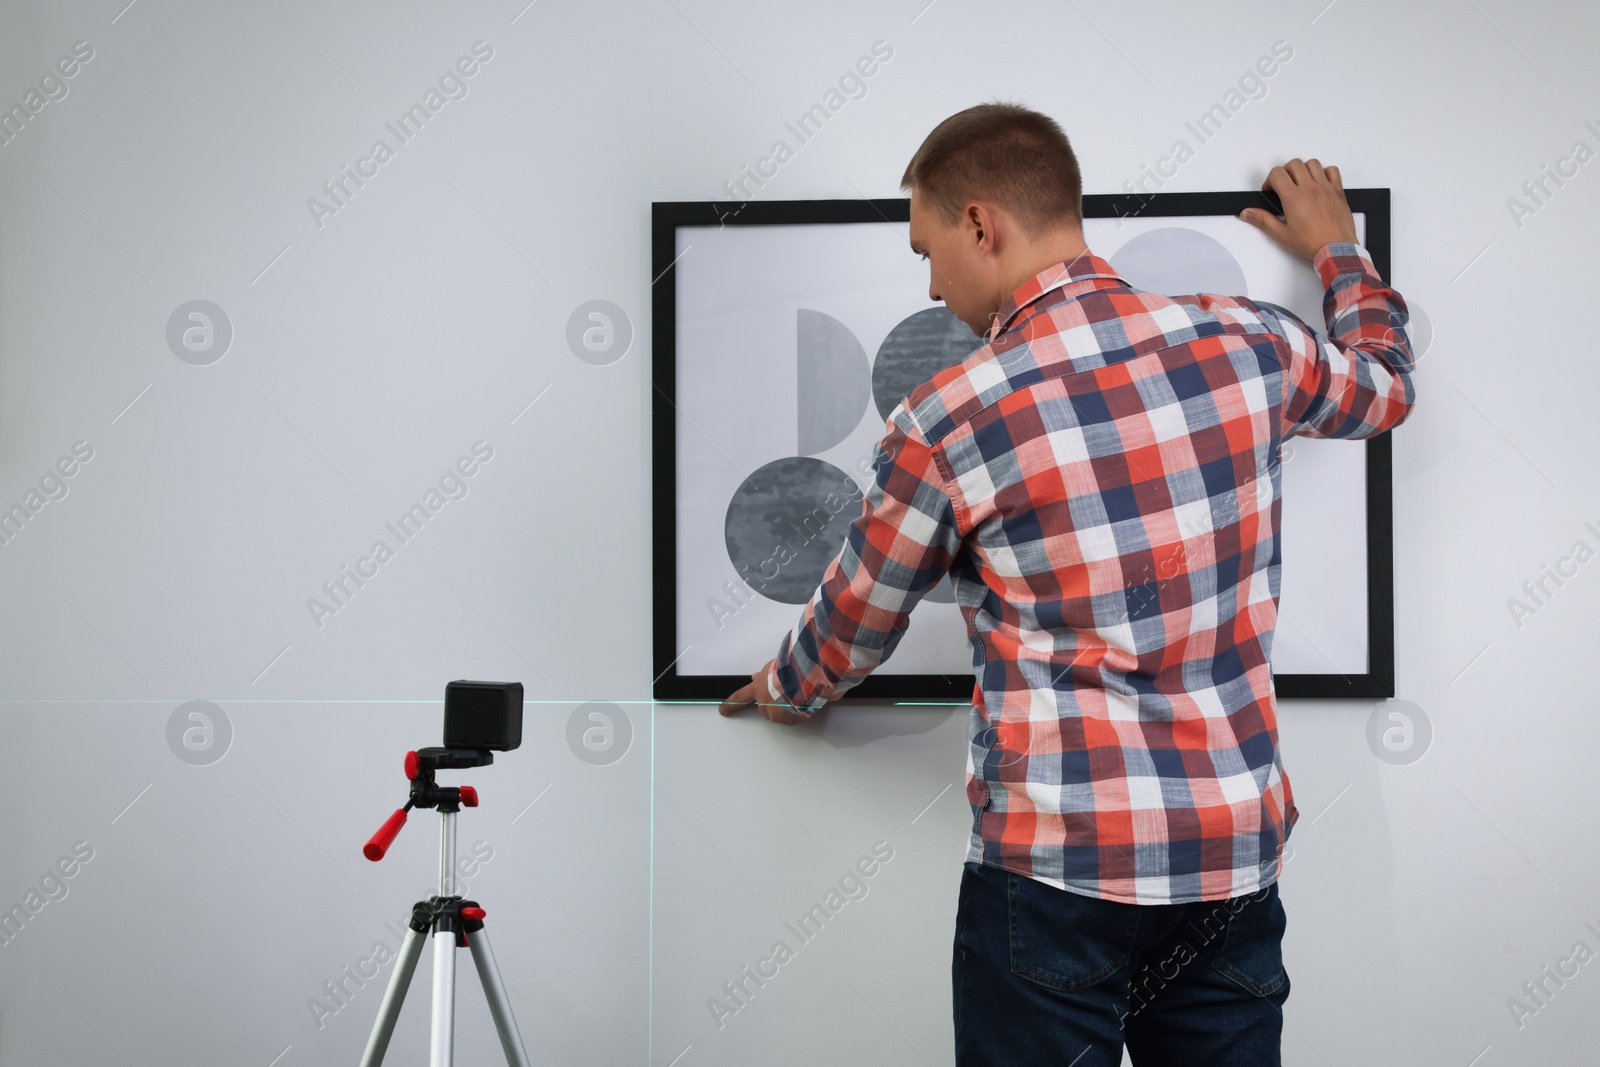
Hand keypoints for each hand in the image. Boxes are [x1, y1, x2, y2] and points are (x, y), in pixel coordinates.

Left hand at [719, 658, 807, 724]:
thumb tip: (757, 677)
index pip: (739, 697)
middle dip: (773, 703)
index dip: (731, 704)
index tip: (723, 710)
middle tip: (786, 692)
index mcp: (757, 689)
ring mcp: (775, 714)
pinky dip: (798, 712)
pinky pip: (793, 717)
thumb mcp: (772, 666)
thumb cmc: (788, 669)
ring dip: (788, 707)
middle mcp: (764, 704)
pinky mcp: (789, 720)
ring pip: (779, 714)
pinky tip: (805, 701)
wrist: (802, 679)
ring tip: (801, 694)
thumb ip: (764, 675)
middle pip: (764, 708)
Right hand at [1239, 158, 1358, 261]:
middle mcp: (1310, 189)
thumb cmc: (1312, 243)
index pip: (1277, 173)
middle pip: (1294, 164)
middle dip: (1284, 171)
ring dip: (1303, 169)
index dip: (1270, 180)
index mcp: (1294, 198)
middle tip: (1283, 185)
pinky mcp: (1337, 191)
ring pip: (1312, 163)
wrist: (1336, 250)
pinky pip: (1332, 170)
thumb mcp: (1282, 235)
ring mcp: (1325, 188)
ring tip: (1300, 181)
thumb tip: (1248, 213)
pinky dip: (1324, 172)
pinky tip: (1319, 182)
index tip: (1271, 190)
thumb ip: (1263, 220)